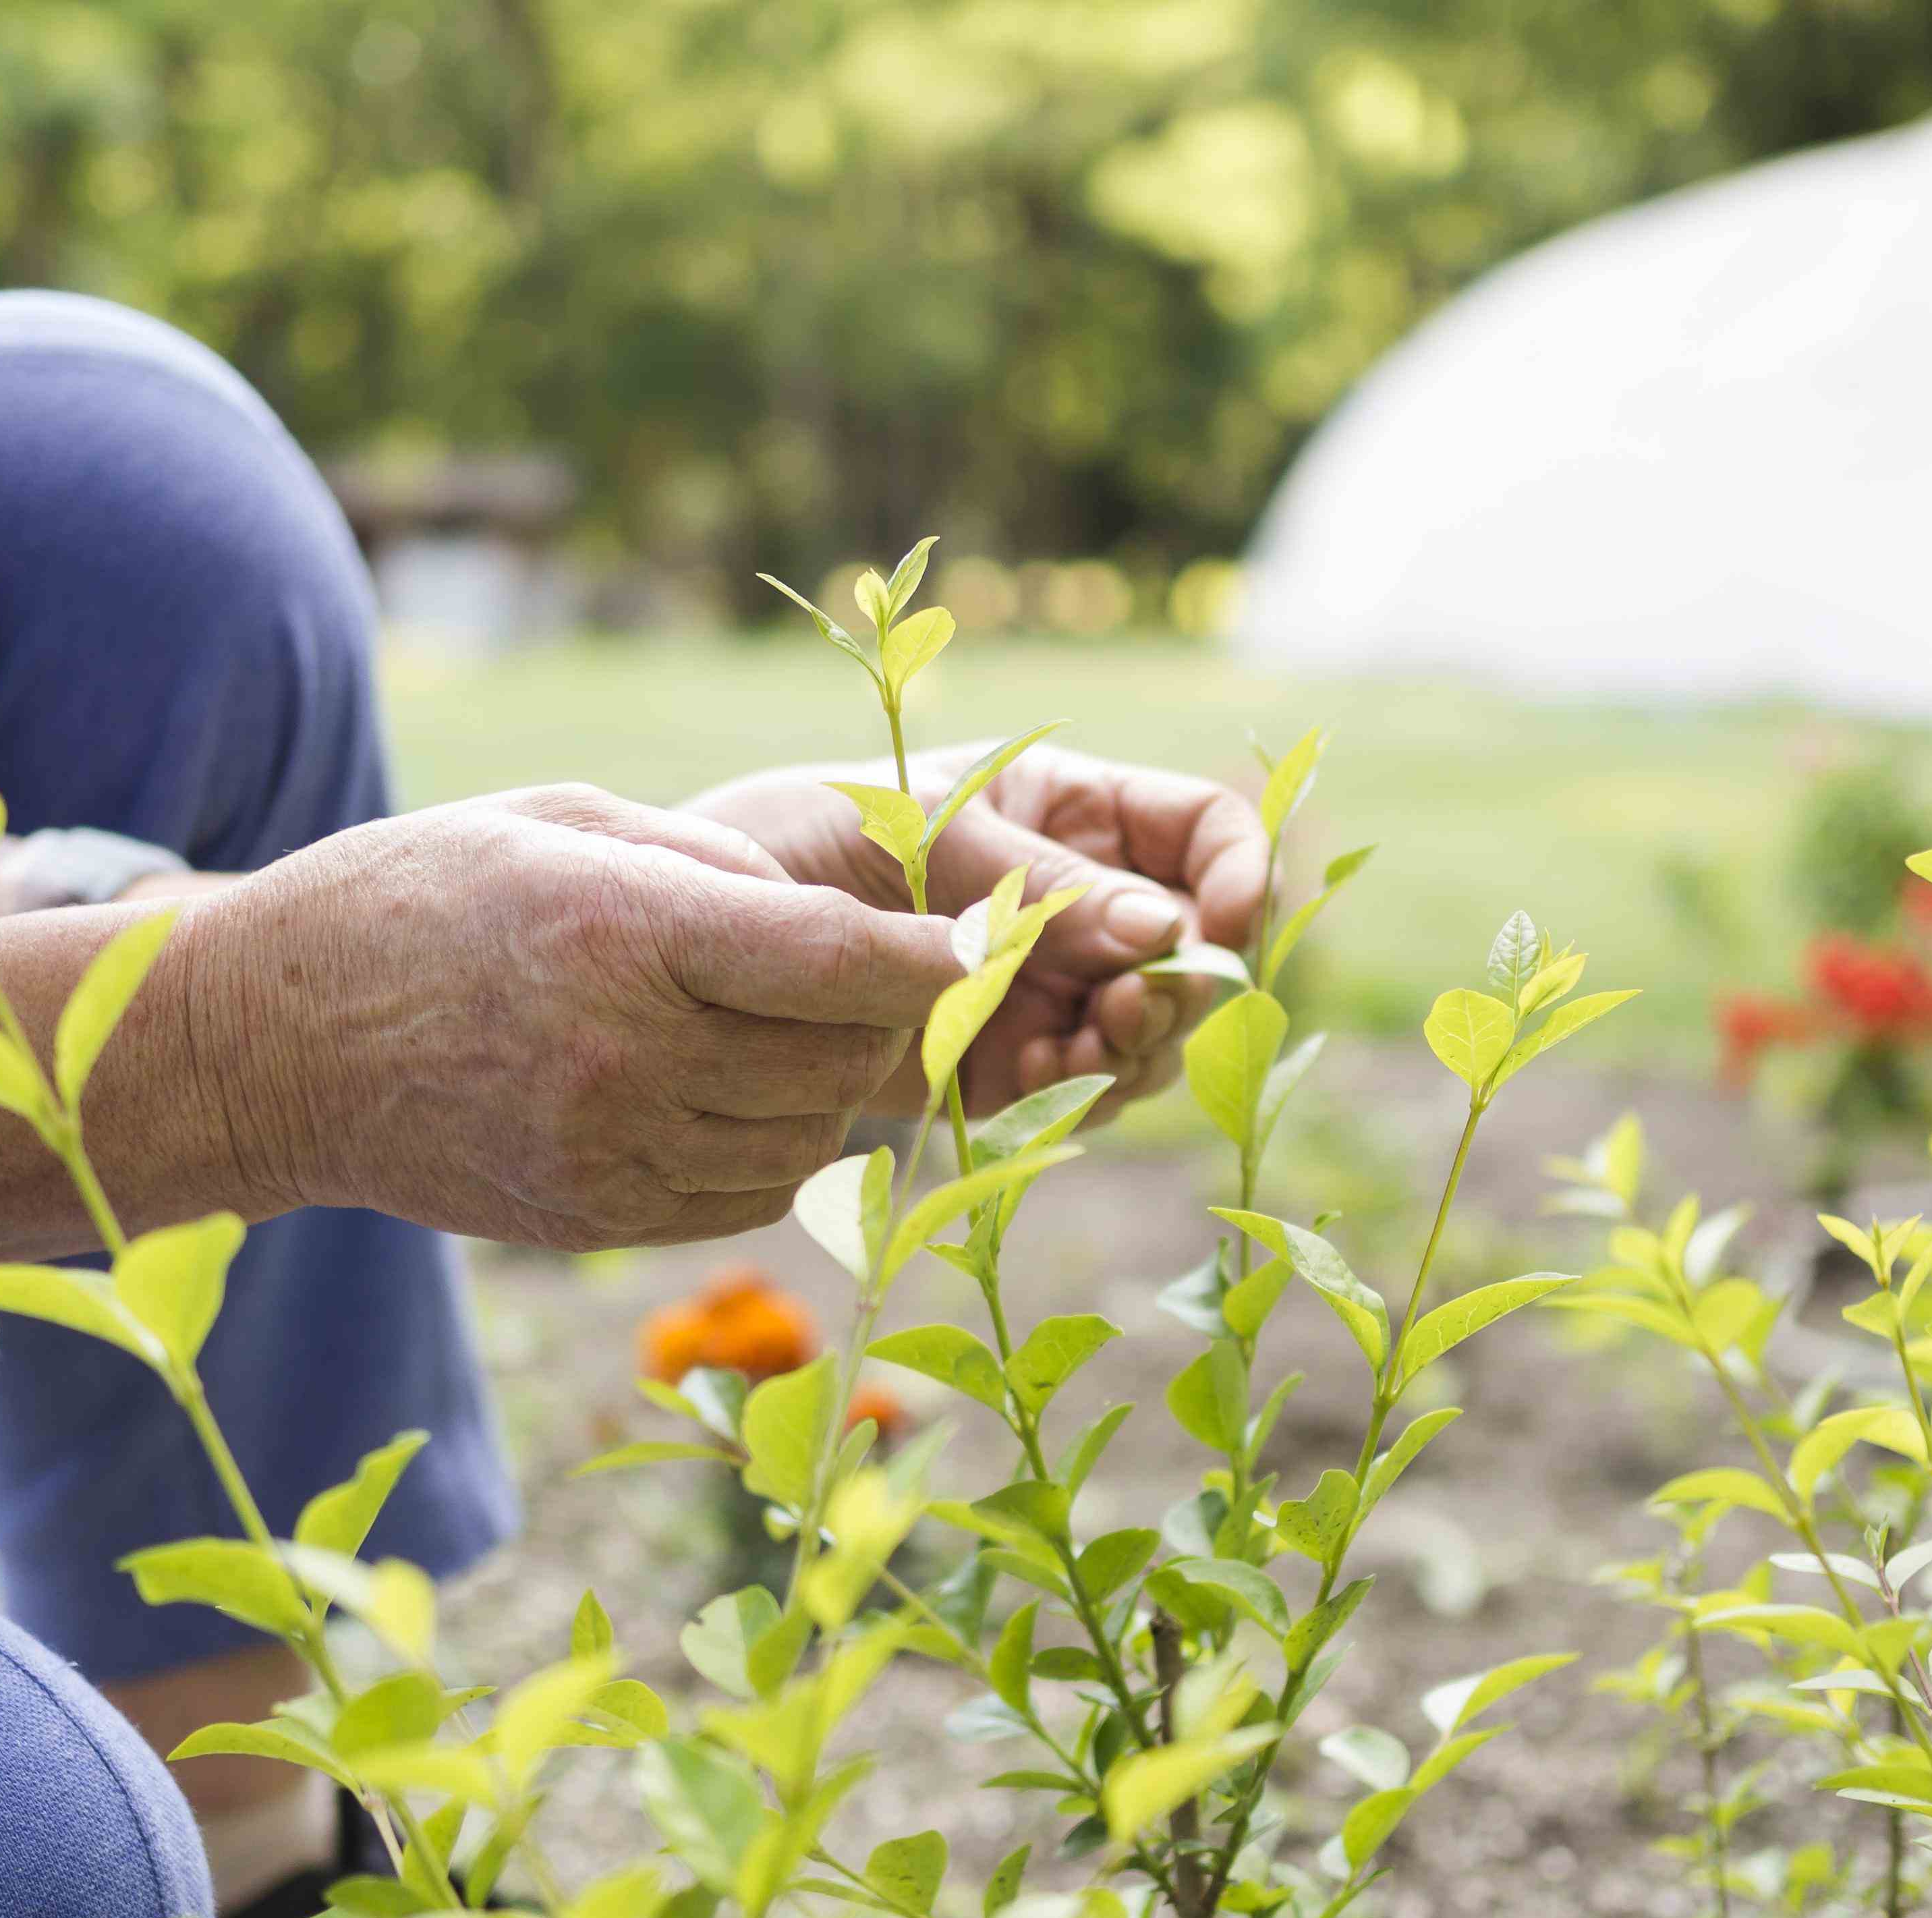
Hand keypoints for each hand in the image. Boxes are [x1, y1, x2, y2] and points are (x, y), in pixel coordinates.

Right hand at [186, 786, 958, 1248]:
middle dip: (887, 1019)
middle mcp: (627, 1056)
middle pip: (842, 1059)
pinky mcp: (598, 1220)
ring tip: (785, 1031)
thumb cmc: (415, 897)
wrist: (271, 1045)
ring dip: (831, 1088)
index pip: (838, 958)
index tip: (996, 939)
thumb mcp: (557, 820)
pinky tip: (729, 1094)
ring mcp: (612, 1154)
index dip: (938, 954)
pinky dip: (773, 1147)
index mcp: (622, 932)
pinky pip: (750, 1196)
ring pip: (810, 1138)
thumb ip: (709, 859)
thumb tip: (834, 924)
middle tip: (881, 978)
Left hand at [687, 743, 1269, 1117]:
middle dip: (1176, 986)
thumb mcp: (920, 834)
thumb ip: (1036, 884)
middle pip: (1192, 948)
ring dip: (1130, 1050)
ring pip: (1148, 1028)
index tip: (1222, 927)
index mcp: (1070, 809)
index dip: (1238, 875)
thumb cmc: (799, 840)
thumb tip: (1163, 930)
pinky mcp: (1005, 1061)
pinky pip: (1079, 1088)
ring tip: (1066, 1053)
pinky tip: (1029, 1086)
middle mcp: (1075, 900)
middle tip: (1120, 1014)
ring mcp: (1046, 984)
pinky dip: (1072, 1094)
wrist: (693, 945)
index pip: (1204, 832)